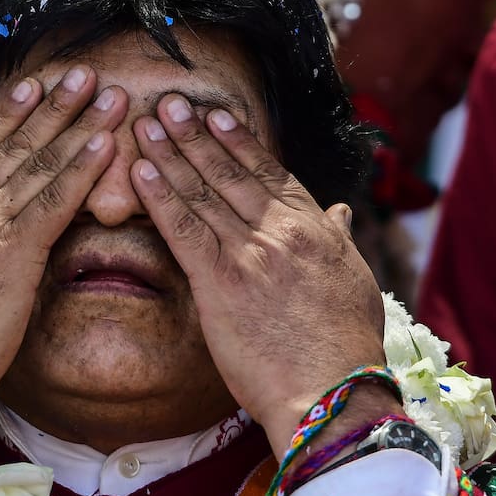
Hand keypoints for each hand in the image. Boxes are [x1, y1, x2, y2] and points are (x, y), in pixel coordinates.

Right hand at [0, 66, 125, 433]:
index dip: (10, 116)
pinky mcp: (11, 252)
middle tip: (81, 70)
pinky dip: (83, 167)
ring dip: (78, 123)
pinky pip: (55, 200)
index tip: (32, 84)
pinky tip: (106, 143)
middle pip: (16, 145)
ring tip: (106, 91)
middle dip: (53, 105)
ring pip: (41, 163)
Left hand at [130, 96, 393, 454]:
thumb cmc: (346, 348)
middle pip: (229, 173)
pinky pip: (182, 229)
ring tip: (145, 123)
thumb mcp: (356, 283)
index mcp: (316, 229)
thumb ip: (340, 241)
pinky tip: (138, 171)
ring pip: (201, 193)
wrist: (330, 393)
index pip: (270, 174)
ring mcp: (250, 254)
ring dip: (169, 153)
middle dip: (194, 134)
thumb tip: (339, 213)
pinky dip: (158, 195)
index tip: (216, 116)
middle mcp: (282, 232)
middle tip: (167, 102)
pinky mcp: (220, 283)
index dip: (238, 142)